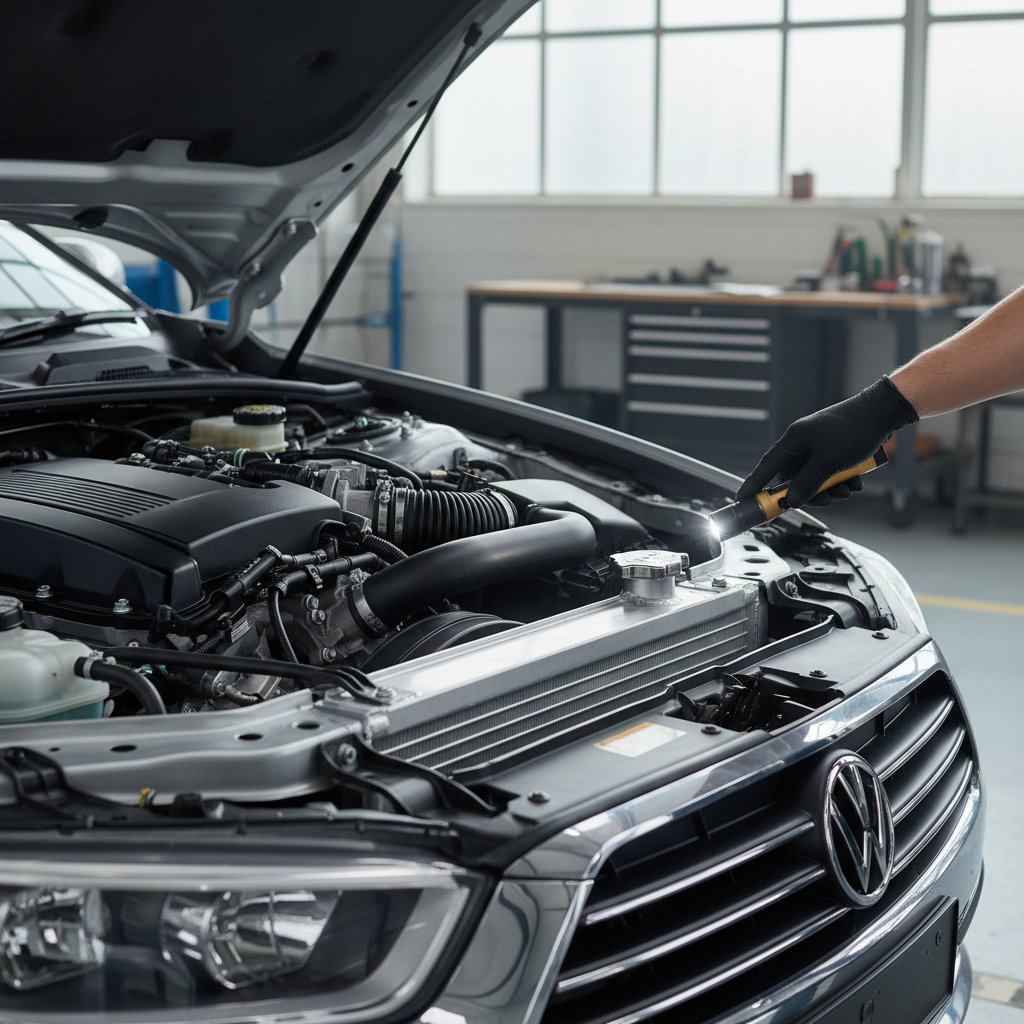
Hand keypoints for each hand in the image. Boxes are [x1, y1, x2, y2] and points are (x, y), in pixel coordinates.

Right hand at [736, 376, 917, 508]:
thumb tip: (792, 500)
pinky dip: (842, 480)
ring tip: (847, 489)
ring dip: (831, 489)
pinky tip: (856, 481)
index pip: (767, 466)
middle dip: (811, 492)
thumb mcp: (828, 462)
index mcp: (794, 440)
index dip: (754, 484)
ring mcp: (820, 446)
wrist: (882, 413)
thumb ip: (807, 484)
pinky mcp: (835, 449)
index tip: (742, 499)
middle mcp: (803, 443)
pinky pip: (830, 473)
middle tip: (825, 501)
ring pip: (816, 478)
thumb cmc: (853, 431)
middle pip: (796, 478)